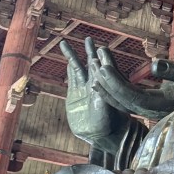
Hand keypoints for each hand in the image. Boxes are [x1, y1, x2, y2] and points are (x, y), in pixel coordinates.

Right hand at [60, 37, 130, 154]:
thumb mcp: (106, 109)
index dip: (101, 55)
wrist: (98, 136)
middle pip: (91, 62)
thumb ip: (101, 95)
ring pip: (77, 68)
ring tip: (65, 43)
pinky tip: (68, 62)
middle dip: (89, 50)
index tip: (99, 45)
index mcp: (104, 85)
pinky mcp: (74, 96)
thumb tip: (97, 83)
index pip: (103, 66)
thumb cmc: (108, 123)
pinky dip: (69, 70)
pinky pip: (71, 79)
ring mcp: (83, 89)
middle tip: (88, 38)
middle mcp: (94, 84)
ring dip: (73, 56)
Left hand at [92, 48, 173, 119]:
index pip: (129, 95)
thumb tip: (154, 63)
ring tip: (96, 68)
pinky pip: (132, 97)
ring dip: (110, 84)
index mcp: (159, 105)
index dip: (113, 81)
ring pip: (124, 99)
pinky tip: (112, 76)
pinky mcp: (156, 104)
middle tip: (93, 62)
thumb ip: (172, 70)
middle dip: (106, 81)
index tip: (101, 65)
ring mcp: (153, 109)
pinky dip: (120, 86)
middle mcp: (153, 111)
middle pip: (122, 99)